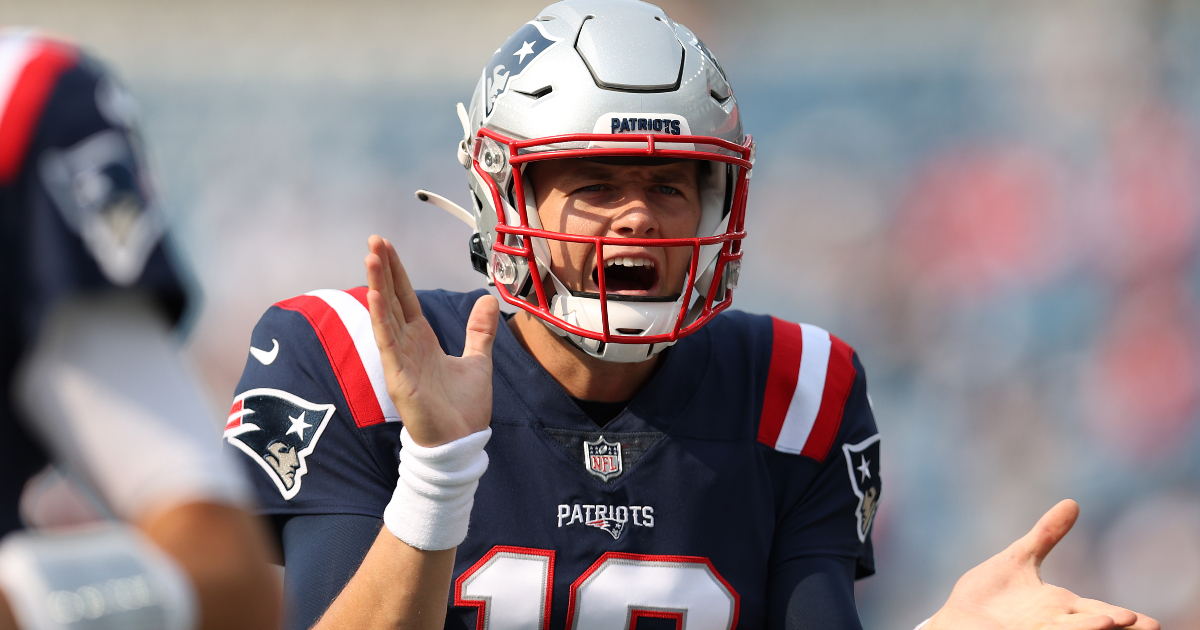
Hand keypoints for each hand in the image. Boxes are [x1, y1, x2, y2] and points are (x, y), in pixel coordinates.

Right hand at [365, 235, 498, 446]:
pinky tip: (376, 297)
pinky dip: (381, 320)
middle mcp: (407, 347)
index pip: (406, 299)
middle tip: (374, 240)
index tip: (387, 247)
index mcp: (423, 341)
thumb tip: (487, 300)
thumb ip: (479, 331)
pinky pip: (388, 344)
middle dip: (383, 270)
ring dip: (378, 286)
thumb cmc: (463, 409)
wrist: (462, 444)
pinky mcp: (399, 378)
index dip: (397, 273)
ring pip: (385, 316)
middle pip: (391, 300)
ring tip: (371, 257)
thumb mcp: (477, 361)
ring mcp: (400, 361)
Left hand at [926, 500, 1158, 629]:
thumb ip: (1046, 535)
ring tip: (1111, 622)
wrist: (957, 619)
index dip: (1123, 616)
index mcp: (1059, 607)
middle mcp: (1052, 624)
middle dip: (1118, 627)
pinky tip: (1058, 628)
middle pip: (1092, 626)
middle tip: (1150, 626)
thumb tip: (1073, 502)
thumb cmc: (989, 594)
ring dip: (1089, 629)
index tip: (1150, 622)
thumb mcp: (1019, 558)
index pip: (1099, 612)